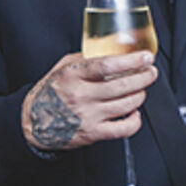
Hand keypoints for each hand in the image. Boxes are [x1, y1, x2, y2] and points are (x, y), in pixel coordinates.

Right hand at [20, 51, 156, 152]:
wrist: (34, 121)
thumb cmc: (50, 92)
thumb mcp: (63, 67)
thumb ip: (86, 59)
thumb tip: (114, 51)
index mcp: (73, 75)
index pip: (107, 65)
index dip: (131, 61)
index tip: (145, 58)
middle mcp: (81, 95)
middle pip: (122, 86)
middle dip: (144, 77)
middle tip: (151, 72)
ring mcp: (88, 116)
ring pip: (126, 105)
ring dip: (140, 95)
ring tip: (141, 89)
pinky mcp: (93, 134)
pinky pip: (123, 129)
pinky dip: (135, 120)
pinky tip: (134, 112)